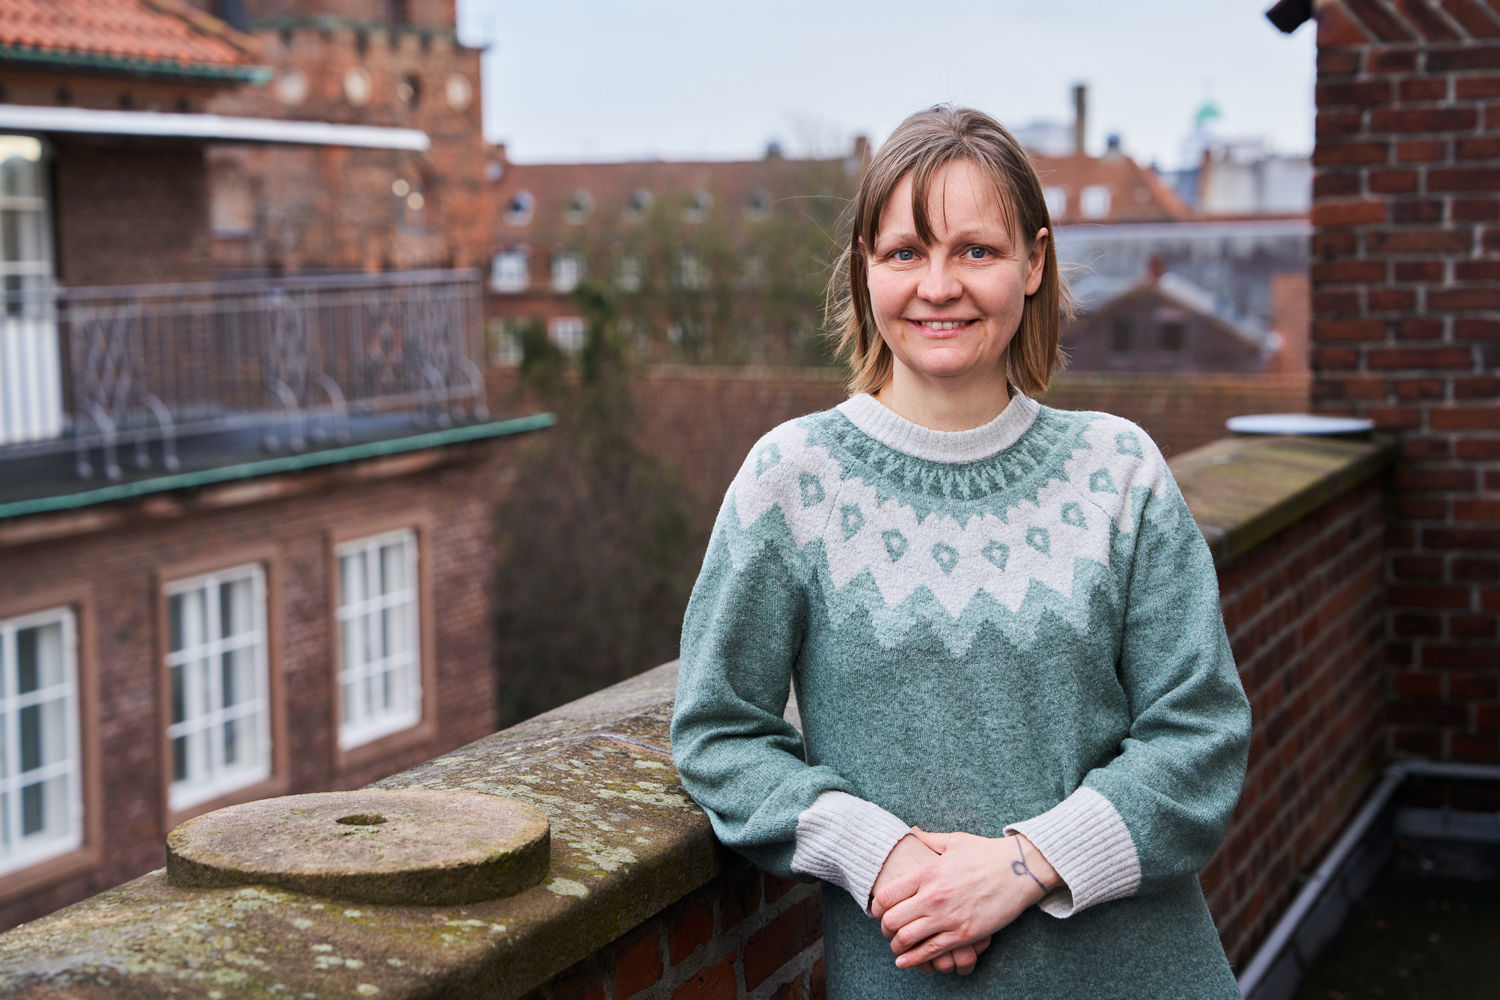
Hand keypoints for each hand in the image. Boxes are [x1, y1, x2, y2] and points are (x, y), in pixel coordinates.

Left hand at [873, 828, 1059, 970]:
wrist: (1022, 870)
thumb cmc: (987, 853)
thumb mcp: (954, 841)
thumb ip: (929, 839)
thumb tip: (912, 831)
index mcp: (927, 872)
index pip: (886, 896)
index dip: (876, 908)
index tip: (878, 912)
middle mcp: (933, 896)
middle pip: (892, 921)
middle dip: (884, 930)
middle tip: (887, 932)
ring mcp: (948, 917)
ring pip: (908, 939)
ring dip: (897, 946)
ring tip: (897, 947)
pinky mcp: (964, 934)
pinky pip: (931, 952)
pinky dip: (914, 960)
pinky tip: (905, 962)